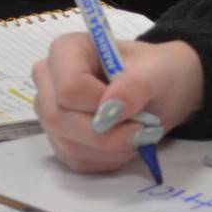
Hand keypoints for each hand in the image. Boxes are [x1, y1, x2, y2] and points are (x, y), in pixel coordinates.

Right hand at [33, 32, 205, 173]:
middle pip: (59, 118)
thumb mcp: (157, 71)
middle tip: (141, 131)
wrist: (161, 92)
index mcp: (66, 50)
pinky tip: (123, 144)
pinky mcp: (60, 139)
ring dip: (110, 149)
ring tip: (136, 135)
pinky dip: (106, 160)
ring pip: (68, 144)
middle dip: (106, 135)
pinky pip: (75, 160)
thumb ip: (135, 86)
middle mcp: (49, 80)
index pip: (68, 88)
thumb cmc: (157, 72)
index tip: (133, 110)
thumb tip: (110, 109)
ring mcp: (50, 111)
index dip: (100, 106)